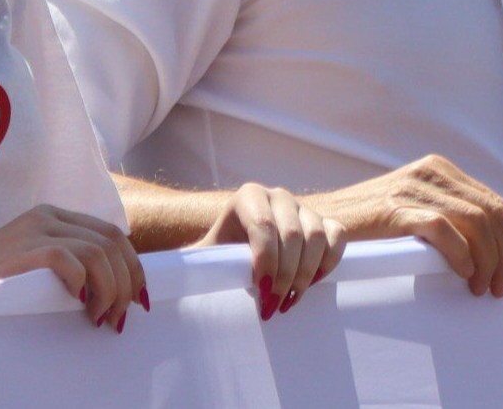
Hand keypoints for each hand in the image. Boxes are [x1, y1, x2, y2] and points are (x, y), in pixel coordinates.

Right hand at [0, 204, 146, 329]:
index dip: (132, 265)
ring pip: (97, 252)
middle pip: (111, 241)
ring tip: (103, 317)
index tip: (137, 297)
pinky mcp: (25, 248)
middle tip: (122, 315)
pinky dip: (86, 285)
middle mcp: (49, 216)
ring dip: (110, 288)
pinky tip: (83, 306)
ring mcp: (36, 229)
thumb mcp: (36, 264)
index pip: (111, 232)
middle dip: (127, 280)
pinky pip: (71, 260)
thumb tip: (111, 289)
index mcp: (55, 215)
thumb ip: (68, 262)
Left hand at [200, 183, 347, 320]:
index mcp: (248, 196)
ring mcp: (303, 206)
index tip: (262, 296)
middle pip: (294, 234)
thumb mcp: (204, 256)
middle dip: (286, 276)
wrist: (239, 251)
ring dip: (307, 275)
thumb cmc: (219, 257)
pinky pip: (338, 235)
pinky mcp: (323, 220)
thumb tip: (164, 281)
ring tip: (290, 300)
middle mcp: (278, 195)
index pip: (263, 226)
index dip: (266, 263)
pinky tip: (314, 282)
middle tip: (275, 307)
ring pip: (317, 236)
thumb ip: (191, 263)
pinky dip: (330, 261)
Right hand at [308, 154, 502, 298]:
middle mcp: (430, 173)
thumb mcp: (414, 214)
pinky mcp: (393, 209)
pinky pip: (442, 229)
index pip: (495, 204)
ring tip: (484, 288)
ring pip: (474, 221)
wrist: (313, 223)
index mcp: (440, 171)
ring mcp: (412, 189)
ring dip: (488, 261)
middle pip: (491, 213)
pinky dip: (461, 254)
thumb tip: (494, 253)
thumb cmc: (366, 229)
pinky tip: (464, 275)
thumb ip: (449, 220)